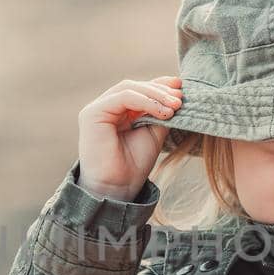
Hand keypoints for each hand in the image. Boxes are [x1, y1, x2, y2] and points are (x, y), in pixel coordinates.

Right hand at [77, 75, 183, 199]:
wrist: (118, 188)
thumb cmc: (134, 165)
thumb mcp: (154, 133)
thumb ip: (160, 112)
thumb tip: (176, 92)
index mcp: (118, 111)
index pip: (139, 90)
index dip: (160, 86)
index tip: (182, 89)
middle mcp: (105, 107)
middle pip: (135, 86)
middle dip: (160, 90)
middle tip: (181, 99)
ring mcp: (97, 109)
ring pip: (129, 88)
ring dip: (155, 95)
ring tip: (175, 106)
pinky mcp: (92, 113)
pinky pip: (123, 97)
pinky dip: (145, 101)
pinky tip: (162, 112)